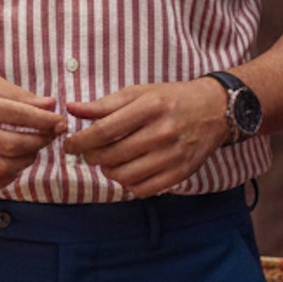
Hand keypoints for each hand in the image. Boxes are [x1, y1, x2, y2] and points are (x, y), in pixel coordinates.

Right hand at [0, 75, 67, 194]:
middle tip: (50, 137)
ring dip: (26, 161)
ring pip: (2, 168)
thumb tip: (51, 106)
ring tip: (32, 150)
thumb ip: (19, 96)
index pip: (16, 114)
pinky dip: (7, 179)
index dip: (44, 120)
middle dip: (39, 142)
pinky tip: (13, 166)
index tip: (60, 122)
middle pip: (11, 144)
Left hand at [63, 79, 226, 196]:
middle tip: (87, 152)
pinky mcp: (180, 174)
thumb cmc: (170, 99)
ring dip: (108, 171)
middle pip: (111, 155)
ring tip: (107, 160)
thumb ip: (104, 104)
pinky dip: (128, 183)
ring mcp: (172, 156)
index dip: (80, 141)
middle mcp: (161, 132)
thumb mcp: (139, 92)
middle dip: (90, 156)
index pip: (103, 131)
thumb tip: (71, 109)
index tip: (69, 144)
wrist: (214, 110)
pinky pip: (142, 189)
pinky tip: (127, 170)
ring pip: (124, 175)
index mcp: (149, 107)